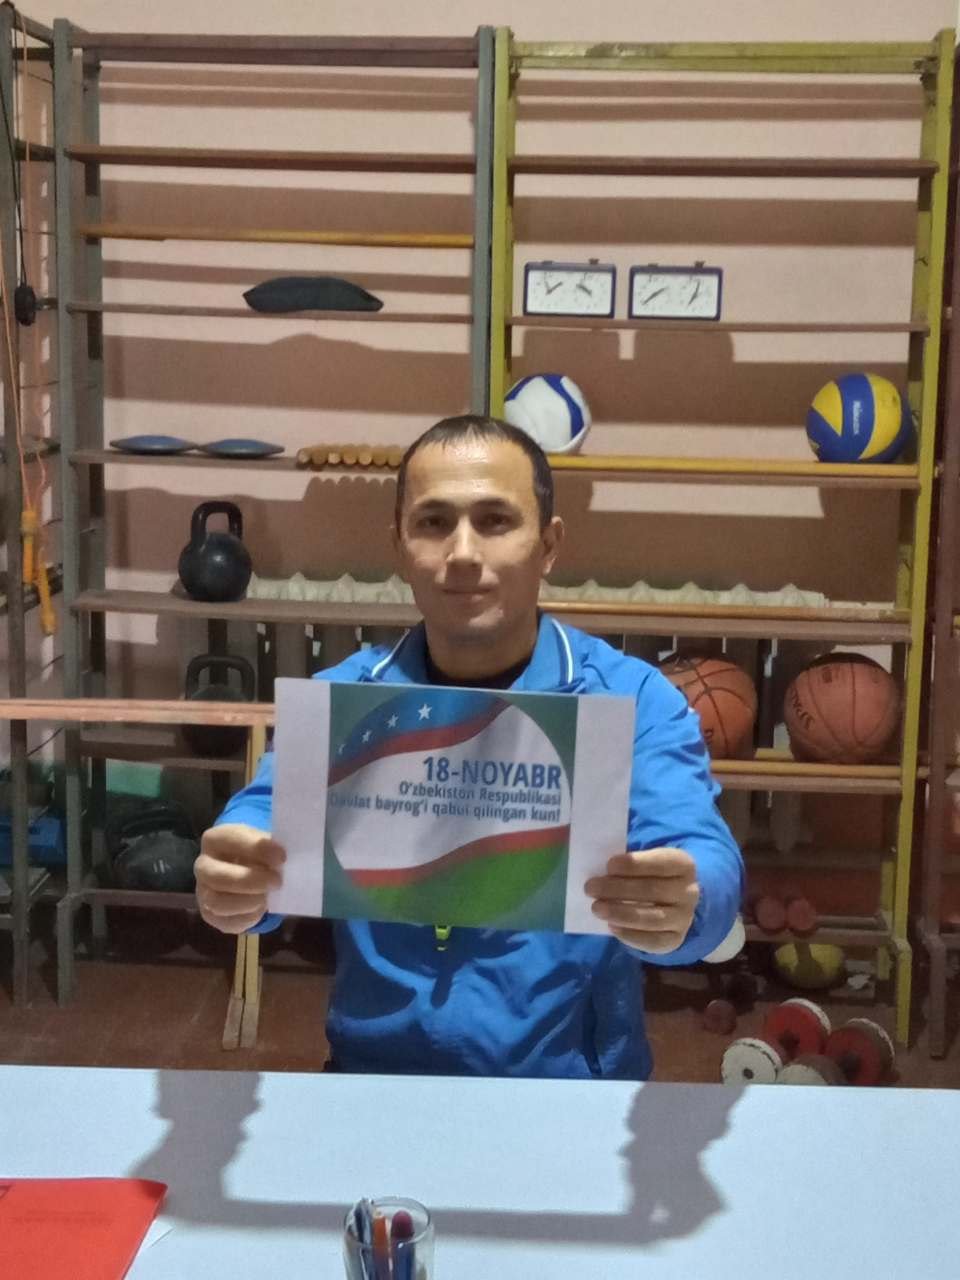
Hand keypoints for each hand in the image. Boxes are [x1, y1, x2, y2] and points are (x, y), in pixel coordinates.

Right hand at [194, 823, 285, 934]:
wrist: (241, 871)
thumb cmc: (254, 853)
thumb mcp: (261, 842)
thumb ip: (270, 848)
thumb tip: (282, 861)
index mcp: (215, 839)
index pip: (230, 839)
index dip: (256, 848)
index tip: (281, 856)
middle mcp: (203, 865)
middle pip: (218, 876)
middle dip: (251, 880)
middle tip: (277, 881)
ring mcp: (203, 892)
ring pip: (218, 903)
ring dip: (248, 902)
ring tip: (268, 897)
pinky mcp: (210, 915)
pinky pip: (227, 922)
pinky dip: (248, 917)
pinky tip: (262, 908)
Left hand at [585, 847, 699, 952]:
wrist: (674, 902)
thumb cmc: (651, 874)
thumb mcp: (646, 860)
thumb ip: (628, 862)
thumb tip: (598, 864)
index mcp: (683, 865)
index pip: (662, 862)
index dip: (635, 864)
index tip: (609, 865)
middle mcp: (689, 892)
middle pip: (654, 891)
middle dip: (619, 889)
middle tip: (591, 887)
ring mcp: (684, 918)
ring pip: (653, 919)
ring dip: (621, 913)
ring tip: (597, 908)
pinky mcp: (675, 940)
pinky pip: (653, 941)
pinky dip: (630, 935)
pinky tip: (611, 927)